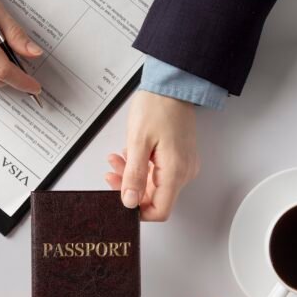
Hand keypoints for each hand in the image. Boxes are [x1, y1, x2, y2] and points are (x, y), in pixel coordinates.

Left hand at [106, 90, 199, 220]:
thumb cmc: (157, 107)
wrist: (173, 85)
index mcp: (175, 172)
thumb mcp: (138, 142)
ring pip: (154, 185)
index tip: (120, 202)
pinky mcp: (179, 157)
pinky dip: (142, 167)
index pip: (160, 211)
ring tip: (116, 160)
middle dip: (130, 189)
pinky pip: (159, 172)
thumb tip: (129, 201)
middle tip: (111, 174)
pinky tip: (129, 155)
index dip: (138, 212)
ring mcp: (183, 165)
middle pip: (155, 198)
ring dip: (132, 176)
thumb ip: (134, 175)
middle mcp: (184, 172)